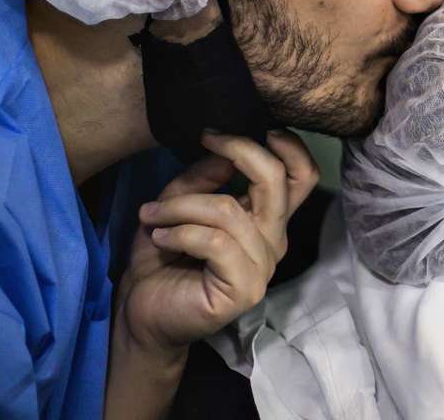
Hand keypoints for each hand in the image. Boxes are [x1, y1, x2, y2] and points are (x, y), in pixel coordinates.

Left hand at [112, 130, 319, 358]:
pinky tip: (160, 237)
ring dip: (182, 206)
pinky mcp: (244, 288)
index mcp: (266, 218)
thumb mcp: (177, 201)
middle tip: (206, 140)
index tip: (236, 131)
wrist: (140, 312)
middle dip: (240, 151)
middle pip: (277, 182)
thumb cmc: (160, 256)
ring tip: (152, 215)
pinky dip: (181, 232)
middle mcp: (273, 239)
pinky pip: (216, 242)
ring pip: (229, 211)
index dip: (285, 145)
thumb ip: (204, 176)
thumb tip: (225, 148)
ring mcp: (263, 266)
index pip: (303, 176)